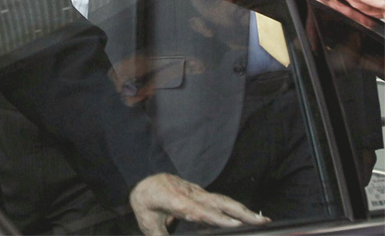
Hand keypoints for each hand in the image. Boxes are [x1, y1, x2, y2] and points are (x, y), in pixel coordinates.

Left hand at [129, 173, 268, 235]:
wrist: (143, 182)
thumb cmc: (145, 203)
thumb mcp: (147, 224)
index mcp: (174, 199)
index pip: (198, 210)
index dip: (216, 217)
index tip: (234, 224)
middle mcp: (188, 193)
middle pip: (217, 202)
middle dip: (240, 212)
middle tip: (262, 221)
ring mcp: (196, 191)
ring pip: (221, 200)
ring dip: (243, 210)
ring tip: (263, 219)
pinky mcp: (200, 193)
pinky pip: (218, 200)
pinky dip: (235, 208)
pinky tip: (248, 216)